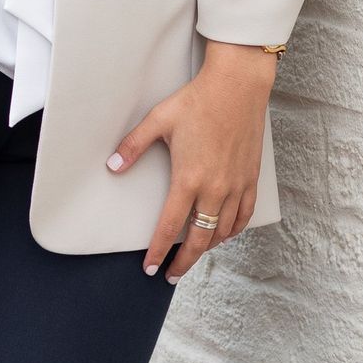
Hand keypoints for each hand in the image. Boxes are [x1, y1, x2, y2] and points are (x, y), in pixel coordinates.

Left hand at [105, 40, 277, 280]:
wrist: (238, 87)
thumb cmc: (197, 101)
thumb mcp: (158, 120)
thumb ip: (133, 146)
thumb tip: (112, 166)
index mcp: (189, 179)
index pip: (170, 227)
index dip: (157, 251)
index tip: (150, 268)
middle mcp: (215, 189)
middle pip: (198, 240)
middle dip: (184, 262)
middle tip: (172, 275)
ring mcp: (236, 186)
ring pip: (223, 232)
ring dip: (207, 247)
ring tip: (193, 254)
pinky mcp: (251, 179)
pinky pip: (244, 216)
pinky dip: (233, 231)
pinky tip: (224, 234)